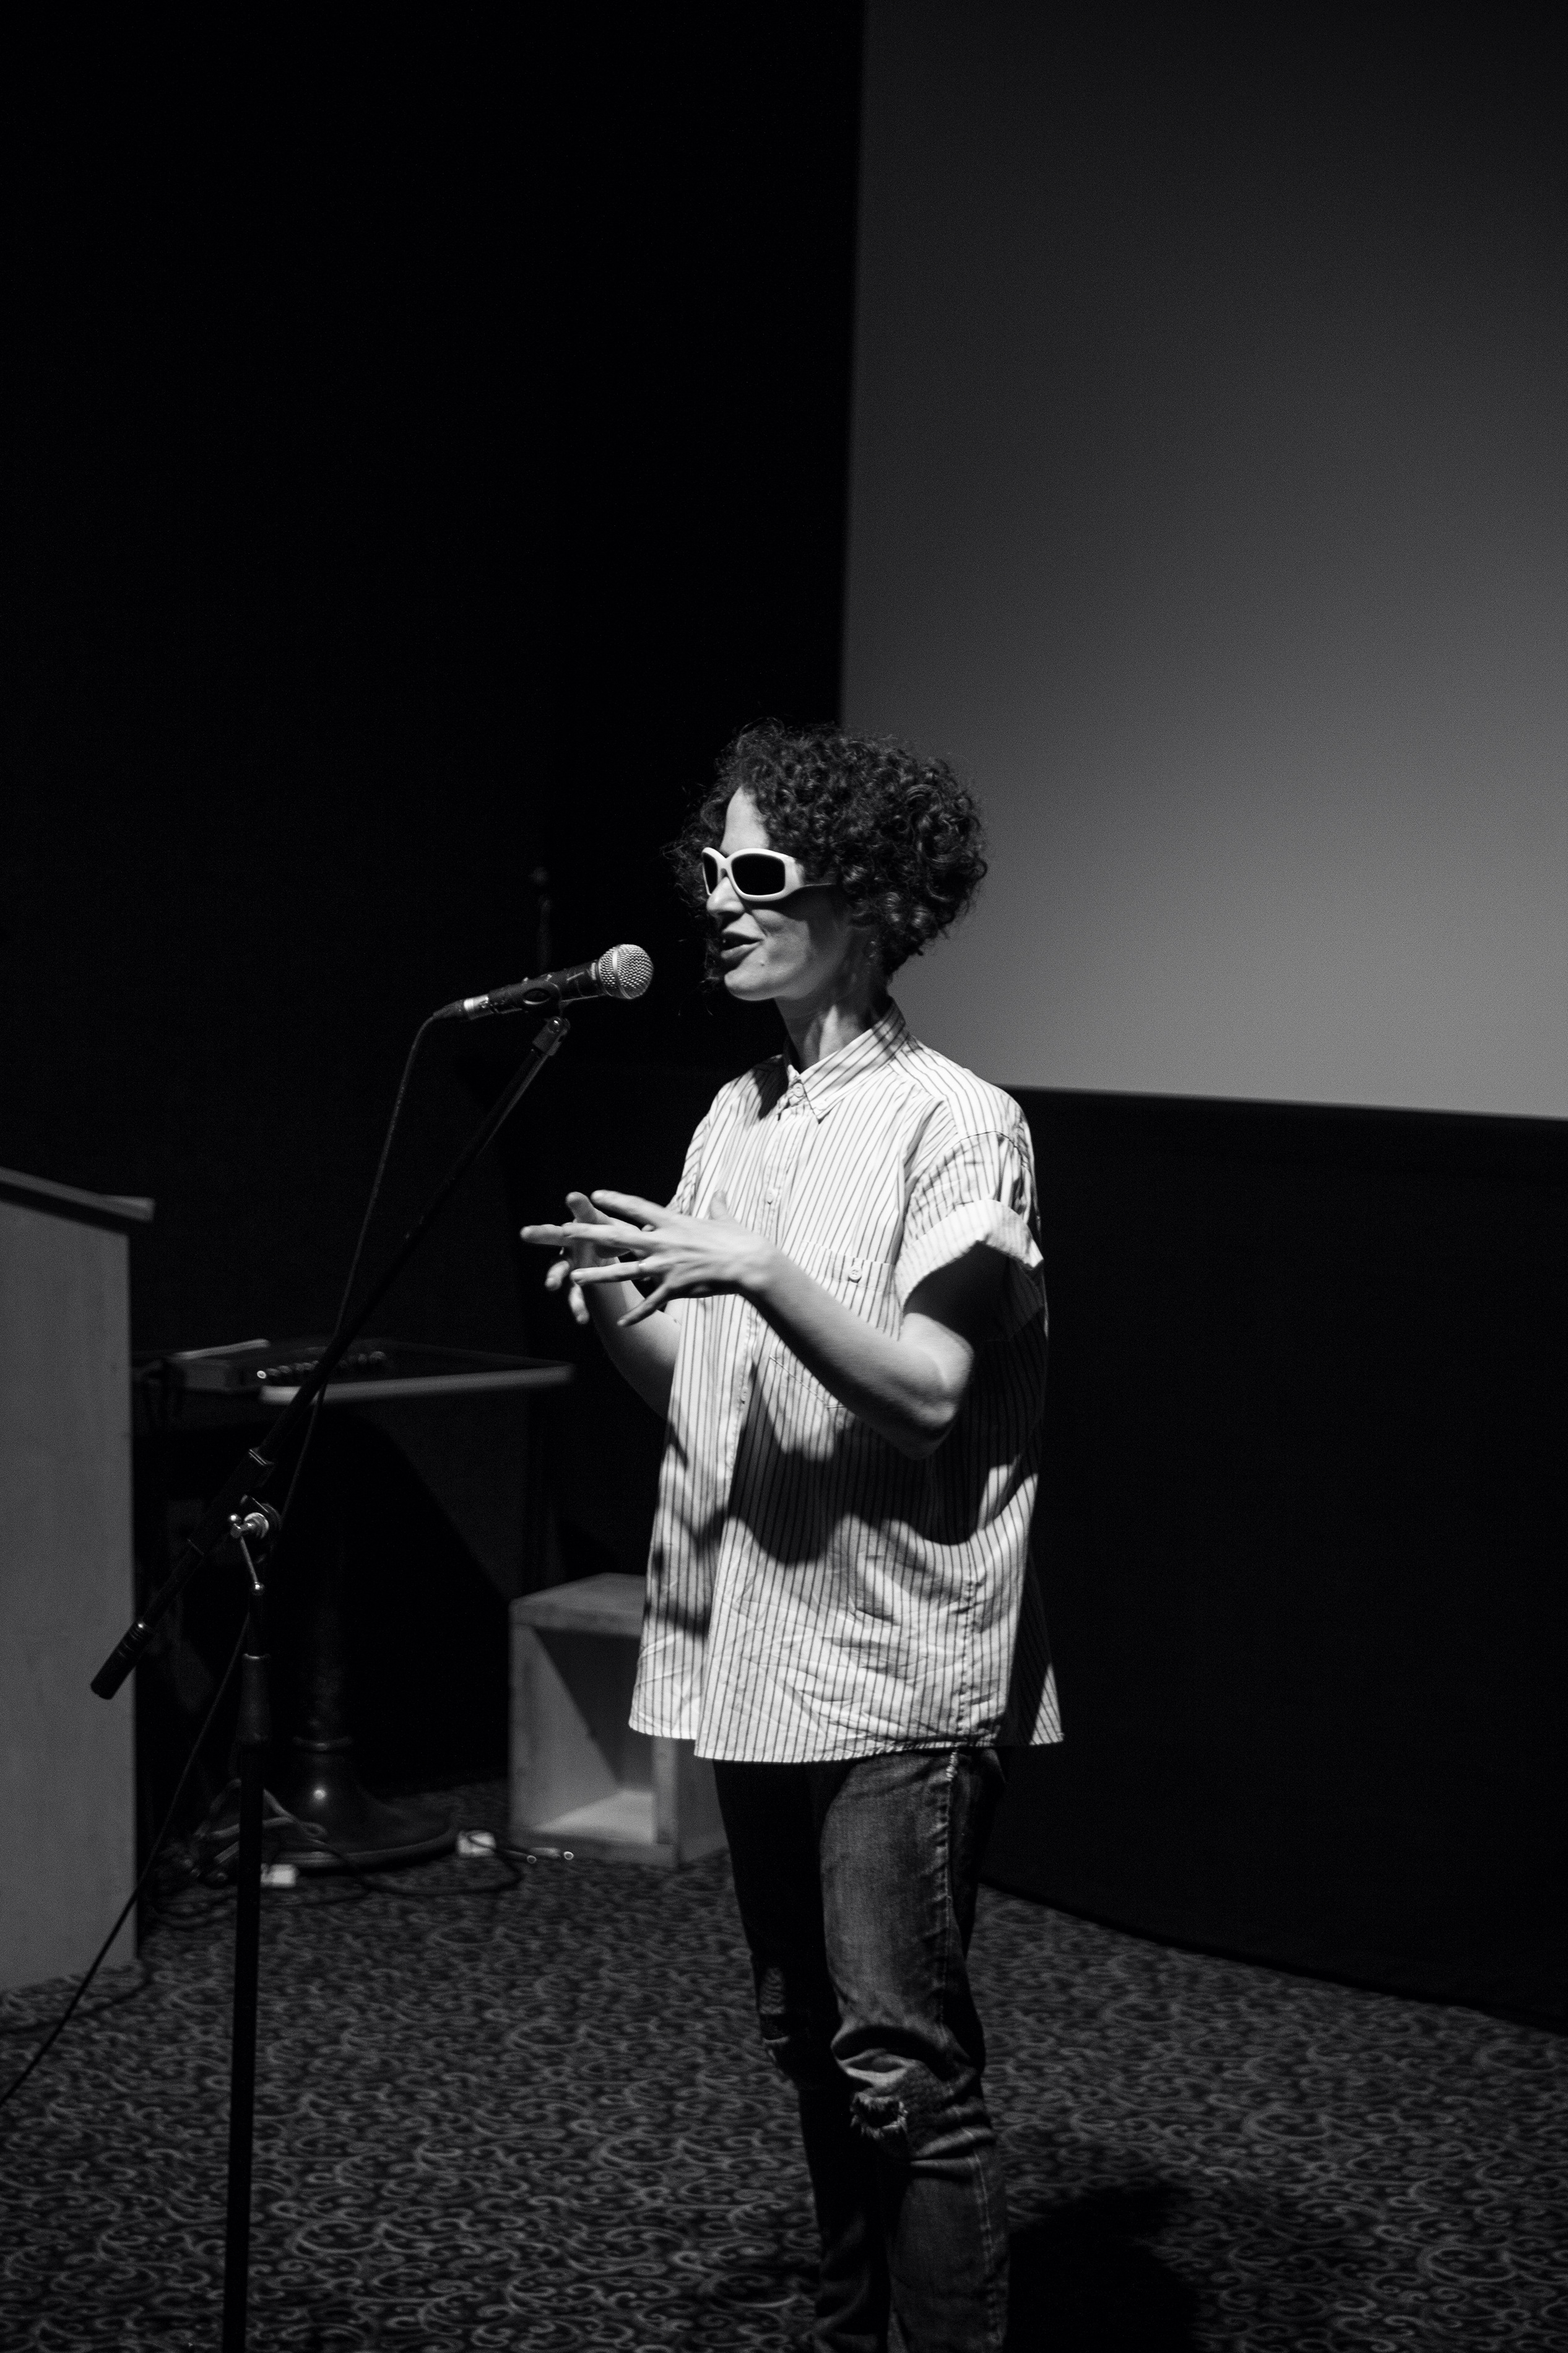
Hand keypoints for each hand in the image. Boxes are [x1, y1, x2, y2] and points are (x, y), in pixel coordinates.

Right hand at [520, 1189, 620, 1327]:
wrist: (604, 1257)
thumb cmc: (612, 1236)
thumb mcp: (620, 1229)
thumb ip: (628, 1227)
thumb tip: (648, 1223)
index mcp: (585, 1226)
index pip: (582, 1213)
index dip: (578, 1206)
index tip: (573, 1197)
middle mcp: (570, 1243)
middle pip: (553, 1236)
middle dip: (540, 1234)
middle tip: (525, 1232)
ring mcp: (568, 1264)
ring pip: (557, 1269)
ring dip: (553, 1276)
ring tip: (550, 1284)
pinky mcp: (573, 1285)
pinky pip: (574, 1296)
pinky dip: (578, 1306)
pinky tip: (581, 1318)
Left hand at [544, 1188, 767, 1326]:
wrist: (749, 1263)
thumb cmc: (739, 1240)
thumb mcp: (725, 1220)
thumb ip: (717, 1207)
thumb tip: (719, 1193)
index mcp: (673, 1222)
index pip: (637, 1208)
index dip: (615, 1200)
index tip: (596, 1195)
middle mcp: (664, 1242)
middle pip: (618, 1236)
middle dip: (590, 1234)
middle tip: (566, 1231)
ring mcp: (666, 1266)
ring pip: (624, 1272)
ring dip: (598, 1275)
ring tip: (575, 1278)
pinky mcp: (675, 1288)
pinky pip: (651, 1303)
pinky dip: (637, 1315)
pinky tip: (621, 1323)